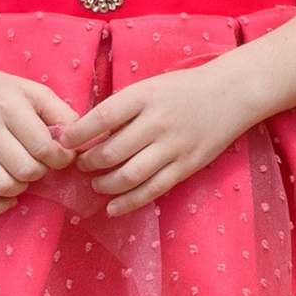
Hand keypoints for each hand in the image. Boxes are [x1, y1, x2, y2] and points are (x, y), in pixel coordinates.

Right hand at [0, 58, 76, 216]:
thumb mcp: (33, 92)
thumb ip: (62, 114)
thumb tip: (82, 143)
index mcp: (9, 108)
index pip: (44, 148)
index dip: (62, 158)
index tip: (61, 155)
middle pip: (26, 170)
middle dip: (42, 171)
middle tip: (40, 162)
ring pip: (3, 186)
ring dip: (21, 187)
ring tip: (23, 175)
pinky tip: (8, 195)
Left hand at [60, 65, 247, 215]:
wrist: (232, 93)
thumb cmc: (181, 89)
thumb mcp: (148, 88)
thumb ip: (120, 109)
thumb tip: (81, 133)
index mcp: (144, 97)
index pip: (101, 118)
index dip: (77, 135)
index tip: (63, 143)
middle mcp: (158, 122)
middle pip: (111, 152)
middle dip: (88, 164)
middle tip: (80, 166)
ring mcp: (174, 146)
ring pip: (129, 175)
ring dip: (104, 185)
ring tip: (95, 184)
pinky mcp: (187, 166)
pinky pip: (153, 189)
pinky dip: (129, 202)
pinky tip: (113, 207)